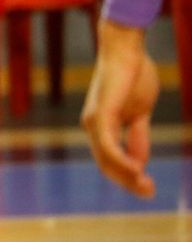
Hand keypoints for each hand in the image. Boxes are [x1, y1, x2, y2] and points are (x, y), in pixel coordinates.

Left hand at [80, 20, 158, 198]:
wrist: (126, 49)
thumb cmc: (133, 75)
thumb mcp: (140, 112)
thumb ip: (138, 135)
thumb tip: (140, 161)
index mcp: (101, 127)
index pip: (110, 160)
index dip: (128, 177)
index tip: (147, 188)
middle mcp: (92, 126)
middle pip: (106, 164)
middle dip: (128, 182)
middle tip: (149, 192)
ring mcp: (95, 120)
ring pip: (106, 158)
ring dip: (126, 176)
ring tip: (146, 186)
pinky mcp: (101, 113)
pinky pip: (108, 143)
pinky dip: (120, 159)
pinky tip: (136, 170)